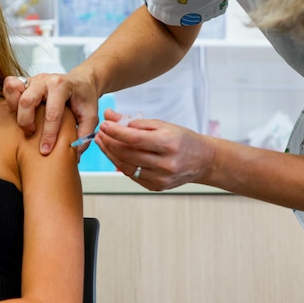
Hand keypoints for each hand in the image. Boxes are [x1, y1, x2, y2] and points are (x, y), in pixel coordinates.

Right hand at [3, 70, 99, 154]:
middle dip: (26, 123)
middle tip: (32, 133)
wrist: (82, 82)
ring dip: (16, 110)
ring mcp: (33, 79)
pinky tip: (20, 112)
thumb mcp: (91, 117)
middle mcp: (45, 80)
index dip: (48, 135)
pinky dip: (10, 100)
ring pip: (14, 91)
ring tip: (26, 122)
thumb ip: (84, 135)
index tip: (45, 150)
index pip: (52, 114)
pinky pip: (9, 86)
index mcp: (62, 86)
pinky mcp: (25, 81)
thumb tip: (74, 154)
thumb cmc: (85, 100)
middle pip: (27, 101)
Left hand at [95, 109, 216, 190]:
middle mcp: (164, 164)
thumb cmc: (182, 140)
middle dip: (110, 142)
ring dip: (110, 153)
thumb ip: (134, 121)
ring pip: (126, 166)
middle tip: (100, 132)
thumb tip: (110, 115)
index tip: (104, 124)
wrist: (203, 160)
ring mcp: (160, 178)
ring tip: (103, 142)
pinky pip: (132, 175)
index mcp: (168, 144)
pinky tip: (115, 153)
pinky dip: (121, 163)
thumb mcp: (162, 125)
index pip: (134, 139)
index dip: (115, 132)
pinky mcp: (156, 186)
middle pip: (127, 154)